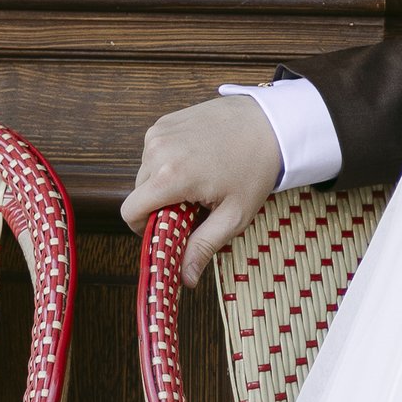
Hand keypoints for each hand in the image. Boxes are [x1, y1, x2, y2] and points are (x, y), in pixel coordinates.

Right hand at [120, 95, 284, 284]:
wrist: (271, 124)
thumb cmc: (256, 169)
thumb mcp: (233, 215)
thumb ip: (203, 246)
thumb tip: (185, 279)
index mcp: (170, 176)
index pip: (130, 211)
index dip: (144, 228)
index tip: (166, 230)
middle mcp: (157, 151)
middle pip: (139, 193)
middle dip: (160, 205)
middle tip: (193, 205)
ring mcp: (159, 133)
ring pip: (146, 172)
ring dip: (164, 182)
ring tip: (199, 180)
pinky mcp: (165, 122)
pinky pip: (155, 152)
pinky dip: (169, 161)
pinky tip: (197, 160)